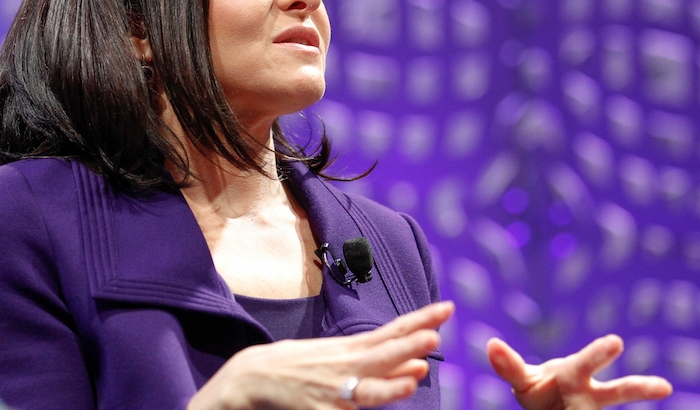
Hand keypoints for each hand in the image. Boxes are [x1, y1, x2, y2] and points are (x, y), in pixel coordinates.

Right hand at [187, 301, 453, 409]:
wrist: (252, 376)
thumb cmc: (303, 366)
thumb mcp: (343, 358)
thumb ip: (383, 368)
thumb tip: (421, 368)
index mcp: (352, 349)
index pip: (393, 331)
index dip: (421, 320)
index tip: (447, 308)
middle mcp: (345, 366)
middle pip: (383, 354)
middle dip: (410, 345)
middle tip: (434, 335)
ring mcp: (331, 391)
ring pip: (366, 391)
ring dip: (391, 385)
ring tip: (414, 379)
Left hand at [487, 334, 671, 409]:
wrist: (554, 403)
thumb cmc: (540, 391)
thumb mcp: (522, 382)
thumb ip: (510, 367)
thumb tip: (492, 344)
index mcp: (570, 373)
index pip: (581, 363)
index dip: (598, 353)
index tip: (616, 342)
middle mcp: (588, 388)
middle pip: (599, 377)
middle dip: (605, 360)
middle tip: (618, 343)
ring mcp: (594, 404)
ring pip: (616, 394)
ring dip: (639, 389)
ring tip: (664, 386)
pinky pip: (602, 406)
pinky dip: (633, 392)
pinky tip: (657, 390)